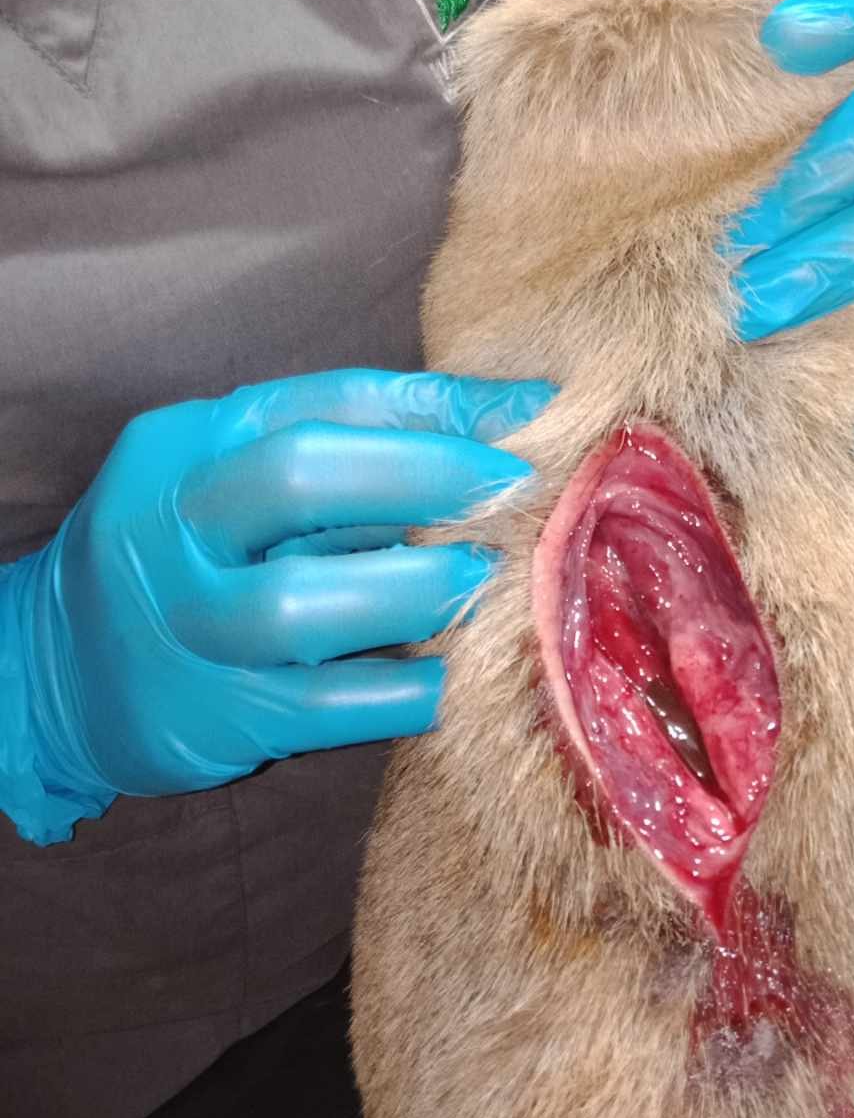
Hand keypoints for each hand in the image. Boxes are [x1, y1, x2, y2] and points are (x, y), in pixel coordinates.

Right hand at [0, 369, 553, 845]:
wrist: (60, 674)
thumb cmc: (199, 556)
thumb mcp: (241, 475)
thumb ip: (359, 441)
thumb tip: (520, 408)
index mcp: (185, 443)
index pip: (322, 401)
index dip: (437, 408)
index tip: (528, 419)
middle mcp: (170, 526)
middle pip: (298, 477)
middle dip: (425, 478)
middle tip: (510, 497)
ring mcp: (183, 625)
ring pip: (301, 604)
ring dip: (415, 590)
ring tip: (479, 584)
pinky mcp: (212, 716)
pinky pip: (322, 708)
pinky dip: (399, 691)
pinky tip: (444, 676)